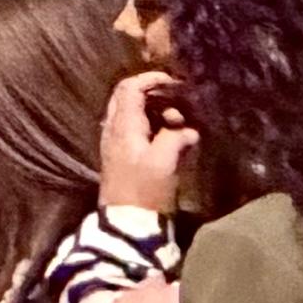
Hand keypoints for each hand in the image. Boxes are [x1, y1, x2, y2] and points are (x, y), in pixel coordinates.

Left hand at [97, 69, 200, 216]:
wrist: (127, 223)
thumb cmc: (145, 190)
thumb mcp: (164, 161)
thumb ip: (175, 137)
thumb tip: (188, 129)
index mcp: (122, 125)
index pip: (129, 88)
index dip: (151, 79)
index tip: (175, 83)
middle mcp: (114, 129)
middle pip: (129, 97)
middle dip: (156, 96)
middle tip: (179, 107)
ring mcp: (117, 143)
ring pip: (135, 114)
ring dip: (158, 114)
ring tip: (180, 127)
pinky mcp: (124, 156)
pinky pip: (138, 131)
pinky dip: (156, 128)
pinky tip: (176, 140)